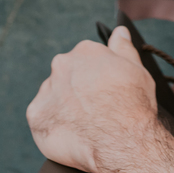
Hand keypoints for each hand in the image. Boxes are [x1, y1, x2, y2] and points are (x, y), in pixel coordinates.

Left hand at [28, 27, 161, 172]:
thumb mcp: (137, 70)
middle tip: (93, 111)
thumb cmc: (133, 106)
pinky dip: (52, 126)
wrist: (122, 141)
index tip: (103, 94)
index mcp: (85, 51)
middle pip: (66, 76)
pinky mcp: (36, 115)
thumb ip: (123, 47)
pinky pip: (41, 118)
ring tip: (83, 125)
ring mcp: (47, 89)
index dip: (95, 80)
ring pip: (52, 97)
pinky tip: (70, 133)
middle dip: (77, 91)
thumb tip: (119, 31)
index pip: (85, 61)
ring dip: (62, 107)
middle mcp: (62, 64)